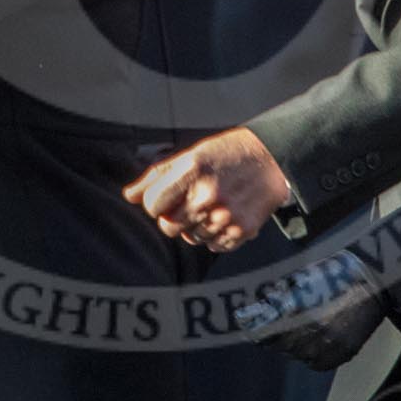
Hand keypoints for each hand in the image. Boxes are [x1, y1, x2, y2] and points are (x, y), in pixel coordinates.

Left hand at [123, 128, 289, 251]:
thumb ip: (158, 175)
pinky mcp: (241, 230)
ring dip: (195, 226)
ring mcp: (225, 216)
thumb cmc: (226, 154)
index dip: (155, 202)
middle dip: (172, 217)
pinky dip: (214, 236)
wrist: (272, 157)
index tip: (166, 197)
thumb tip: (129, 196)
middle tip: (188, 203)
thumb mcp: (191, 154)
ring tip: (210, 206)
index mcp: (192, 171)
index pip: (152, 204)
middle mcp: (207, 196)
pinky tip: (223, 216)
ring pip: (190, 238)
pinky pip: (213, 246)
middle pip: (168, 226)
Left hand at [234, 250, 388, 370]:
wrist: (373, 279)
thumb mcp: (301, 278)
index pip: (264, 333)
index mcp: (297, 310)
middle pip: (279, 346)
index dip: (254, 329)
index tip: (249, 325)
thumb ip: (281, 295)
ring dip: (292, 345)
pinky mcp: (342, 353)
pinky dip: (311, 355)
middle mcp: (310, 332)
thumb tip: (264, 306)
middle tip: (274, 325)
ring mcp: (328, 346)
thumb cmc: (336, 273)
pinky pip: (317, 363)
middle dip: (274, 335)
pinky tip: (314, 340)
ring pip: (297, 356)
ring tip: (299, 329)